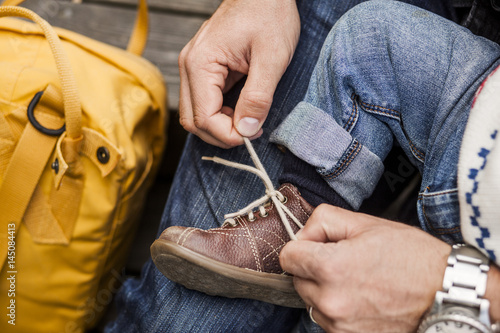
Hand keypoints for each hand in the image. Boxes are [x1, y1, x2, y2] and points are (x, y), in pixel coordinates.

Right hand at [178, 0, 299, 147]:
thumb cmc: (269, 15)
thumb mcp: (272, 58)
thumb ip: (258, 97)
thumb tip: (247, 131)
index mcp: (200, 64)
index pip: (203, 118)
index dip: (228, 135)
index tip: (254, 135)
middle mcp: (189, 66)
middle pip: (192, 121)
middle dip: (221, 135)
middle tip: (251, 132)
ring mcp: (192, 67)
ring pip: (195, 114)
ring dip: (219, 126)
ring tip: (247, 121)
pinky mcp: (201, 69)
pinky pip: (201, 102)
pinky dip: (218, 114)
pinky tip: (239, 111)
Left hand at [280, 204, 450, 332]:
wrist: (446, 294)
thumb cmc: (412, 257)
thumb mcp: (366, 223)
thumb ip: (324, 221)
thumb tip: (303, 233)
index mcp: (330, 267)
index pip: (287, 257)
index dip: (301, 246)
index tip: (316, 245)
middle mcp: (330, 301)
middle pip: (298, 279)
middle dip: (314, 268)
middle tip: (344, 261)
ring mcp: (339, 324)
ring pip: (311, 301)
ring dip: (324, 290)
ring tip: (357, 280)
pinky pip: (327, 319)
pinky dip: (337, 308)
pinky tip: (362, 298)